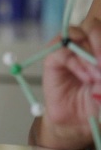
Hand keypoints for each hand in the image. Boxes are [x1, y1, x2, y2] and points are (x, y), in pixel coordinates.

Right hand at [39, 19, 100, 147]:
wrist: (77, 123)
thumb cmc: (96, 105)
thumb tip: (100, 64)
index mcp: (100, 50)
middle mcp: (87, 46)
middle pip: (92, 27)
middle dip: (99, 43)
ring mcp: (69, 51)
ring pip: (75, 34)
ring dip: (87, 54)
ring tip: (94, 76)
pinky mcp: (53, 61)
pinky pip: (60, 50)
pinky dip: (74, 62)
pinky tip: (83, 77)